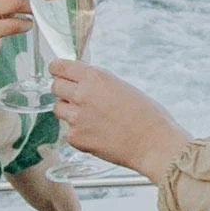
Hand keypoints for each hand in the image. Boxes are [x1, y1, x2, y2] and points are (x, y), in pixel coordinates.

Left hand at [52, 56, 188, 180]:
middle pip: (55, 86)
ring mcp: (76, 117)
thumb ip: (99, 83)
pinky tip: (97, 134)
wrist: (153, 144)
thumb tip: (83, 82)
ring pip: (59, 109)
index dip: (58, 70)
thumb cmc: (147, 116)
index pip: (59, 66)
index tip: (59, 73)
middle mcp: (82, 94)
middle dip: (64, 90)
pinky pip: (68, 131)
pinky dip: (78, 132)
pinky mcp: (75, 138)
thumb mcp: (123, 87)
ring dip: (69, 111)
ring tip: (91, 118)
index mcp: (95, 77)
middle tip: (78, 98)